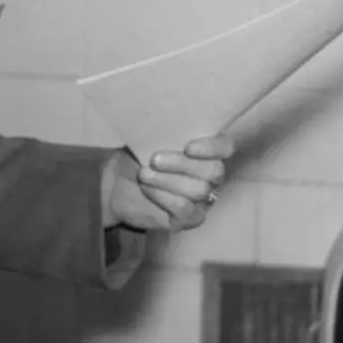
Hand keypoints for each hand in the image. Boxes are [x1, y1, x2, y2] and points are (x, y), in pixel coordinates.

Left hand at [106, 136, 235, 231]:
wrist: (116, 184)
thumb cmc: (137, 157)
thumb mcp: (150, 138)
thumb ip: (167, 133)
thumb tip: (170, 125)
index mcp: (206, 151)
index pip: (226, 147)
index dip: (213, 147)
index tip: (188, 147)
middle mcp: (211, 175)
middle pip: (214, 171)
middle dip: (182, 164)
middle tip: (154, 160)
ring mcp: (203, 198)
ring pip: (199, 190)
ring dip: (168, 180)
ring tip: (144, 175)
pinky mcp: (190, 218)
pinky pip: (186, 208)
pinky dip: (164, 197)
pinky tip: (147, 189)